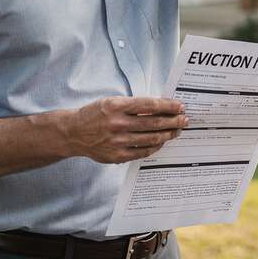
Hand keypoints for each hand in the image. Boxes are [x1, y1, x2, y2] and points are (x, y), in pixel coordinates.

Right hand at [60, 96, 186, 163]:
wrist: (73, 133)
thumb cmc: (95, 114)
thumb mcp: (112, 102)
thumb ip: (134, 105)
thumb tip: (161, 107)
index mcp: (116, 106)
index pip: (150, 105)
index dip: (168, 106)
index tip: (180, 106)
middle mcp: (117, 124)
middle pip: (154, 123)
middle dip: (173, 121)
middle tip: (184, 120)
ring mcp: (117, 141)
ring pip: (151, 138)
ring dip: (168, 134)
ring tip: (176, 130)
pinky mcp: (117, 156)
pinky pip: (143, 152)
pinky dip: (155, 146)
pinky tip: (162, 141)